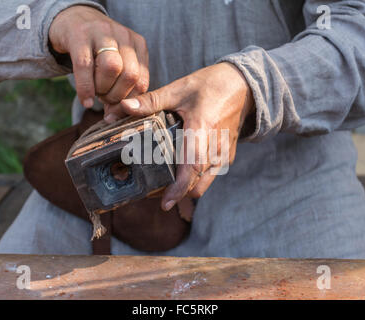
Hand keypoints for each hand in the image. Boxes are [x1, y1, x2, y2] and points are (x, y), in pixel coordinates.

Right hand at [49, 5, 148, 112]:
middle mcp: (123, 36)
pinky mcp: (79, 35)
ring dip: (103, 90)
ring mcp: (102, 33)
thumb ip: (122, 87)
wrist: (73, 20)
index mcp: (138, 44)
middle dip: (117, 96)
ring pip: (111, 68)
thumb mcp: (117, 63)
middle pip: (130, 75)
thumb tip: (116, 117)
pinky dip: (85, 89)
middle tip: (105, 100)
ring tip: (96, 94)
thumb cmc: (97, 52)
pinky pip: (84, 66)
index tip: (117, 109)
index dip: (130, 101)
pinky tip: (85, 101)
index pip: (142, 80)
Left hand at [116, 62, 254, 210]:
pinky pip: (210, 176)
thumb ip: (150, 101)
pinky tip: (180, 173)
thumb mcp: (178, 89)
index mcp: (201, 130)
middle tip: (153, 193)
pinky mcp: (227, 155)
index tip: (165, 203)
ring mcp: (224, 154)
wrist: (242, 85)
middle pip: (196, 183)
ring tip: (164, 186)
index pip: (192, 167)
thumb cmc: (211, 85)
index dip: (178, 188)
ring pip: (204, 184)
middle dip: (176, 193)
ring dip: (186, 189)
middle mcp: (215, 147)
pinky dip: (195, 181)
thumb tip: (122, 107)